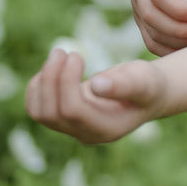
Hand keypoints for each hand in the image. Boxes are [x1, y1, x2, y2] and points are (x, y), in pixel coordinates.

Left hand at [25, 49, 167, 144]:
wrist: (147, 93)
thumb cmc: (149, 84)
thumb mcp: (144, 80)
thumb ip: (124, 85)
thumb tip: (95, 85)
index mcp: (107, 128)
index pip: (73, 111)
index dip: (66, 82)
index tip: (76, 54)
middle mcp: (87, 133)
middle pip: (51, 113)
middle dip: (51, 79)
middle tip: (61, 51)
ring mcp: (73, 129)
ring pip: (40, 113)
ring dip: (42, 82)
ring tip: (58, 55)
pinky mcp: (64, 119)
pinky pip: (37, 109)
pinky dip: (38, 86)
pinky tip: (53, 68)